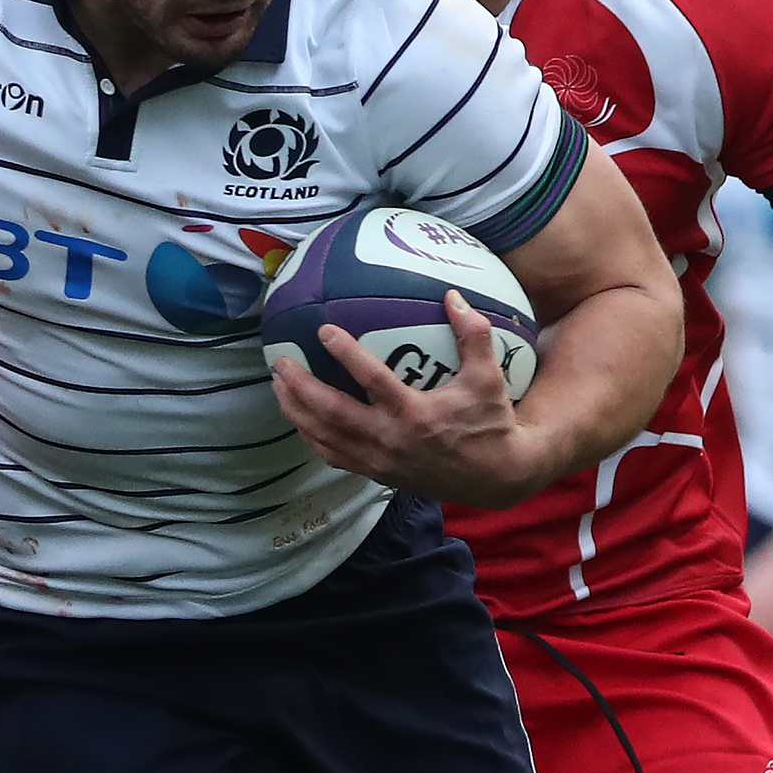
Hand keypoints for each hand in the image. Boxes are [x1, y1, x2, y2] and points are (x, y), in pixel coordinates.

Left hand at [267, 290, 543, 508]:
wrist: (495, 478)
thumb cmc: (491, 422)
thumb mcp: (489, 378)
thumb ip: (473, 335)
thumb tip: (452, 294)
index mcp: (416, 414)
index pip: (373, 381)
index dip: (346, 355)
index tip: (324, 331)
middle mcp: (390, 440)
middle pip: (332, 413)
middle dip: (301, 388)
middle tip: (280, 362)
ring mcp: (379, 461)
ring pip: (325, 437)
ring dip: (297, 412)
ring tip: (278, 386)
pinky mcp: (376, 474)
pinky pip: (333, 456)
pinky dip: (311, 437)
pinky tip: (298, 418)